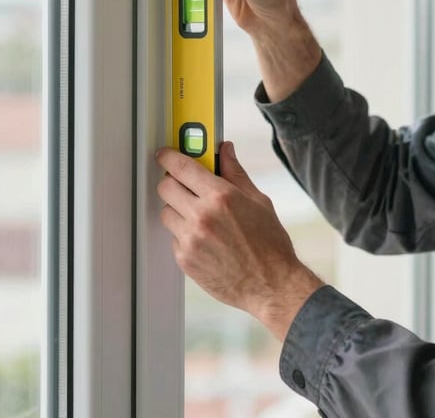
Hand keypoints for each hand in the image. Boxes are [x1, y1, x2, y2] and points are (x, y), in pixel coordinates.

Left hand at [156, 141, 323, 339]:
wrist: (270, 284)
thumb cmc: (269, 244)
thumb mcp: (258, 201)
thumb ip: (235, 173)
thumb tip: (225, 150)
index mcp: (221, 197)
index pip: (182, 167)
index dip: (169, 157)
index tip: (164, 154)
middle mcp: (202, 216)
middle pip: (166, 187)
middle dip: (172, 181)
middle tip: (185, 184)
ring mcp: (190, 239)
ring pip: (166, 212)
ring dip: (178, 209)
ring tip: (200, 216)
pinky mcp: (185, 259)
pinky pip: (173, 237)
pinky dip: (184, 233)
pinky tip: (205, 237)